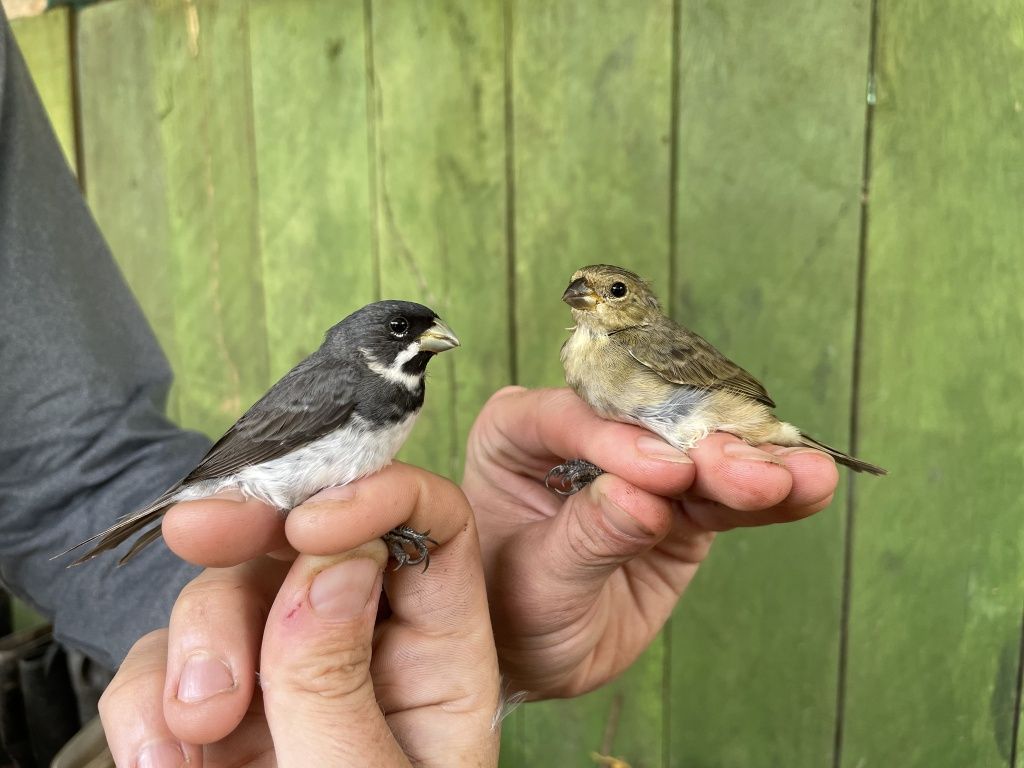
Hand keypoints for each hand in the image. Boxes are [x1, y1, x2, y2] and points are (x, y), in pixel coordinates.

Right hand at [100, 465, 499, 766]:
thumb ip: (341, 683)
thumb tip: (330, 566)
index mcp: (439, 656)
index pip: (430, 527)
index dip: (376, 494)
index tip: (310, 523)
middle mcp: (363, 647)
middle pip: (313, 539)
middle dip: (253, 528)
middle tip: (201, 528)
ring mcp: (284, 674)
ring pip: (231, 590)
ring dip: (200, 640)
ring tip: (200, 732)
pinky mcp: (217, 709)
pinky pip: (169, 661)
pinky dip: (150, 701)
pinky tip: (164, 762)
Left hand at [461, 386, 838, 697]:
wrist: (531, 655)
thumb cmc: (509, 610)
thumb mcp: (537, 583)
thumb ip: (589, 536)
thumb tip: (644, 498)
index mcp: (518, 431)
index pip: (576, 417)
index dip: (625, 441)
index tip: (668, 474)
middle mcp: (583, 432)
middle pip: (653, 424)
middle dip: (705, 446)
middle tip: (752, 471)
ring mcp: (639, 464)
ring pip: (701, 455)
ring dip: (753, 465)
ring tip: (803, 474)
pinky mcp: (681, 503)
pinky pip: (725, 496)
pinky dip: (768, 496)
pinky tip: (809, 485)